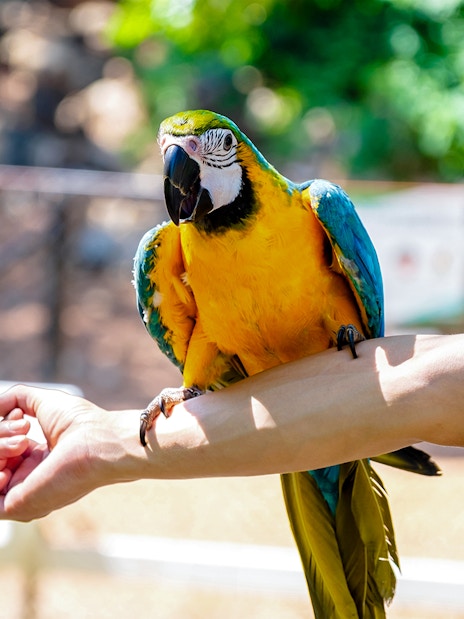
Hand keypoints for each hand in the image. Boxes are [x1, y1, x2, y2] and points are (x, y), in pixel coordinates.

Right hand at [0, 385, 134, 521]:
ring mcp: (22, 493)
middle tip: (24, 428)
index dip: (3, 430)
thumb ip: (14, 400)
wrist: (97, 440)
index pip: (2, 448)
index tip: (20, 416)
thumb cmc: (80, 422)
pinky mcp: (18, 505)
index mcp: (35, 458)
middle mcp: (28, 478)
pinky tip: (6, 464)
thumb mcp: (42, 402)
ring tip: (22, 441)